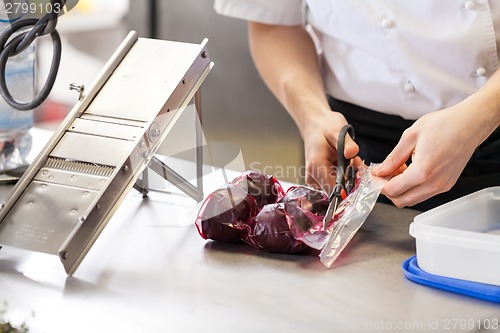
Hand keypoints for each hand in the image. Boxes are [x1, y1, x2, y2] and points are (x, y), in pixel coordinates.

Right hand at [302, 111, 359, 193]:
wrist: (315, 126)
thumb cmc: (324, 127)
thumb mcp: (338, 129)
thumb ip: (346, 142)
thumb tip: (352, 152)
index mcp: (316, 165)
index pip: (334, 190)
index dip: (351, 185)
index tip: (358, 172)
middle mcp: (312, 176)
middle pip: (337, 190)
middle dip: (351, 179)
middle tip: (356, 162)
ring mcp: (314, 179)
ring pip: (337, 188)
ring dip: (348, 177)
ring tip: (350, 160)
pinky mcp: (318, 180)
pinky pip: (334, 184)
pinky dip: (343, 176)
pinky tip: (344, 163)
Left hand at [372, 101, 486, 207]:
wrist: (470, 123)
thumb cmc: (445, 125)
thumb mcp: (410, 136)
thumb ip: (393, 158)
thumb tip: (379, 171)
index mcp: (422, 171)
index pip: (392, 191)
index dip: (379, 184)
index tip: (375, 176)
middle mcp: (434, 183)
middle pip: (401, 201)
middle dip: (389, 190)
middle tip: (385, 173)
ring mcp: (442, 186)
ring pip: (412, 199)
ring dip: (401, 189)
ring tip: (400, 169)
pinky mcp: (447, 185)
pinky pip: (424, 194)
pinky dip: (413, 187)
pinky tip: (411, 170)